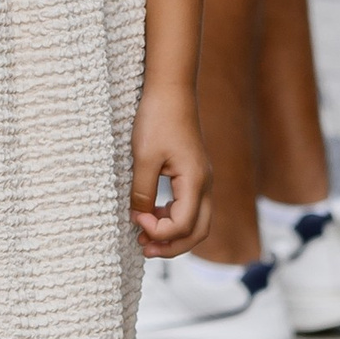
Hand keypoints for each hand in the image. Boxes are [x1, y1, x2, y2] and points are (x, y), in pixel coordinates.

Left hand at [130, 81, 211, 255]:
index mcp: (195, 181)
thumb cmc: (157, 119)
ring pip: (197, 222)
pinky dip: (173, 219)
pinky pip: (190, 207)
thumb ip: (143, 192)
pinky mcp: (193, 174)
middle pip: (198, 232)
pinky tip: (152, 214)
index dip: (158, 230)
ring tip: (144, 236)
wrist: (171, 89)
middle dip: (172, 246)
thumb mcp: (144, 158)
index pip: (183, 225)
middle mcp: (204, 184)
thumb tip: (140, 218)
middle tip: (143, 249)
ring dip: (173, 235)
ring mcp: (201, 179)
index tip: (135, 219)